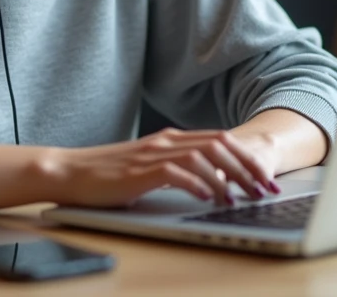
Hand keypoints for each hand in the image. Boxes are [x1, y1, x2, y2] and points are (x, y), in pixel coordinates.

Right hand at [43, 127, 282, 207]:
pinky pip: (176, 173)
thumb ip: (177, 166)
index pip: (220, 140)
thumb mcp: (149, 165)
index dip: (247, 158)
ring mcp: (153, 154)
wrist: (71, 171)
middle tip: (264, 190)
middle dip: (247, 167)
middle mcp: (166, 141)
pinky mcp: (140, 171)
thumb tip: (210, 181)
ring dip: (227, 178)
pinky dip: (197, 184)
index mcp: (171, 138)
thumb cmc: (110, 173)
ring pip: (203, 157)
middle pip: (219, 145)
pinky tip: (209, 197)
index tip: (265, 178)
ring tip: (241, 198)